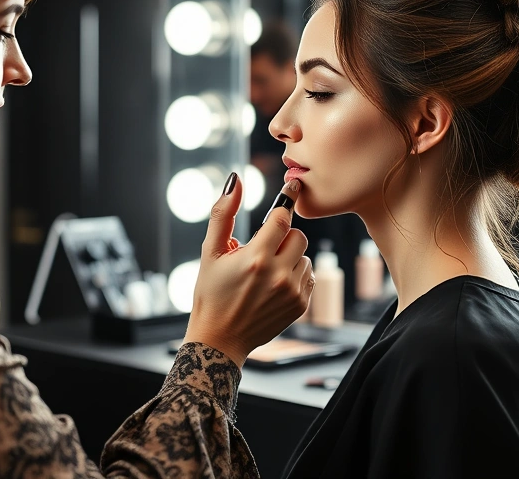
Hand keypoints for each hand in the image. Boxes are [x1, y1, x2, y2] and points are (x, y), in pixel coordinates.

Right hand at [183, 173, 313, 366]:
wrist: (220, 338)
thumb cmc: (211, 292)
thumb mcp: (210, 252)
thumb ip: (223, 214)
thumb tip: (235, 180)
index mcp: (255, 258)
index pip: (282, 218)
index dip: (286, 201)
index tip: (292, 188)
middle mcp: (278, 275)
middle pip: (298, 235)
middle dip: (282, 236)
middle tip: (263, 248)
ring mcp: (292, 292)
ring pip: (305, 255)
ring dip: (289, 256)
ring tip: (266, 270)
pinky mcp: (300, 305)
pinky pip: (308, 275)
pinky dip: (295, 274)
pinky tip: (274, 284)